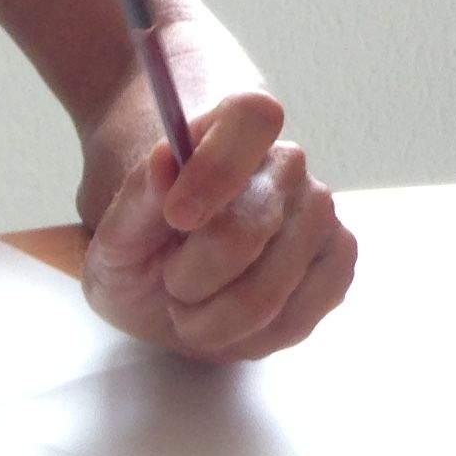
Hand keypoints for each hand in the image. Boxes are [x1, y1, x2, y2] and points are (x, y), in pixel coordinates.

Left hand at [81, 91, 357, 360]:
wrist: (175, 266)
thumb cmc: (147, 242)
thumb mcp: (116, 229)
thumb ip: (137, 197)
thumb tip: (164, 160)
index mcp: (233, 126)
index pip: (252, 118)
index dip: (216, 168)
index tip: (175, 216)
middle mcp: (287, 162)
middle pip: (245, 230)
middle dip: (190, 278)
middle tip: (170, 281)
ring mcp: (320, 211)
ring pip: (268, 290)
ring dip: (214, 319)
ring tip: (196, 305)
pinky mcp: (339, 258)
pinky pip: (298, 317)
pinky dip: (251, 338)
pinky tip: (231, 320)